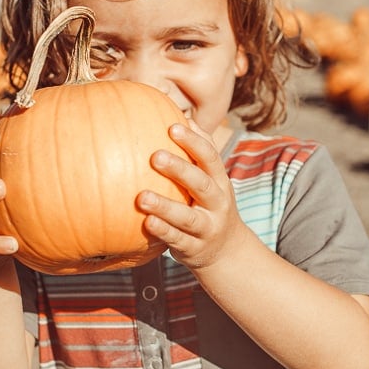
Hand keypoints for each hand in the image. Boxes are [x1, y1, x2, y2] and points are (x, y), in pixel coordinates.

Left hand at [136, 120, 246, 271]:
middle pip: (202, 184)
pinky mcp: (194, 249)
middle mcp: (217, 204)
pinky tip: (146, 223)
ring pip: (187, 217)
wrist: (227, 252)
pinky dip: (163, 231)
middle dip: (180, 170)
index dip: (194, 142)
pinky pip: (177, 240)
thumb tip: (183, 117)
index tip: (173, 127)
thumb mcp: (211, 181)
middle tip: (155, 156)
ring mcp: (207, 228)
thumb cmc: (209, 205)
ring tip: (141, 197)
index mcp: (220, 182)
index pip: (211, 158)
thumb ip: (199, 154)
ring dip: (165, 206)